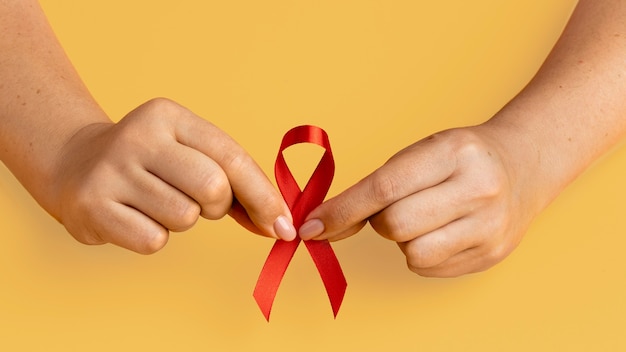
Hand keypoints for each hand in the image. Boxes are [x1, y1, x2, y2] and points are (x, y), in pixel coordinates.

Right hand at [51, 98, 295, 253]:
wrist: (74, 164)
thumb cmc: (150, 163)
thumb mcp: (189, 152)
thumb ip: (235, 181)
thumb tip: (280, 224)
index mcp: (169, 116)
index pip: (231, 157)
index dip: (264, 195)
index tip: (282, 225)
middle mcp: (139, 136)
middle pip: (213, 189)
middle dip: (217, 207)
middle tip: (197, 202)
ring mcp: (111, 170)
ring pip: (185, 217)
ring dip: (182, 220)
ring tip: (157, 203)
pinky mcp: (92, 206)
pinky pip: (154, 241)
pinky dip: (154, 237)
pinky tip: (135, 217)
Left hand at [299, 126, 540, 276]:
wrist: (523, 165)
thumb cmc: (460, 157)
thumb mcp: (422, 152)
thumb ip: (376, 186)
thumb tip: (323, 226)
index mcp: (454, 152)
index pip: (384, 187)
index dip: (342, 210)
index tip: (313, 226)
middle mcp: (478, 189)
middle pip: (395, 225)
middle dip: (380, 222)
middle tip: (396, 207)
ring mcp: (490, 226)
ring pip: (412, 253)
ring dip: (404, 240)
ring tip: (425, 218)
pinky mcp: (491, 255)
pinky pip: (430, 269)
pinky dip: (423, 253)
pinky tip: (442, 231)